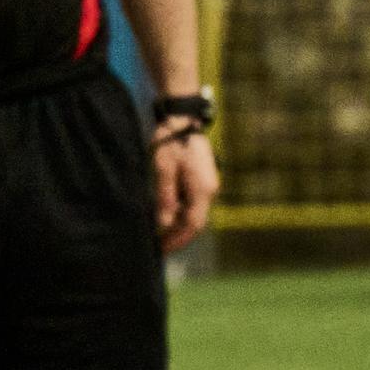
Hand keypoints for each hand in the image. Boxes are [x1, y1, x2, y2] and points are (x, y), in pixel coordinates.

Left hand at [153, 126, 217, 251]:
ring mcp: (209, 185)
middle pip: (196, 221)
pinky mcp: (203, 179)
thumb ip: (165, 198)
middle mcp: (210, 190)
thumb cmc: (171, 142)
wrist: (183, 120)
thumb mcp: (163, 169)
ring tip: (160, 233)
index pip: (193, 225)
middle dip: (178, 236)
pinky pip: (194, 203)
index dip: (178, 240)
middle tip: (160, 246)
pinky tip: (168, 215)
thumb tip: (164, 223)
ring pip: (195, 213)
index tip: (162, 250)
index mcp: (202, 190)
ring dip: (179, 224)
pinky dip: (181, 212)